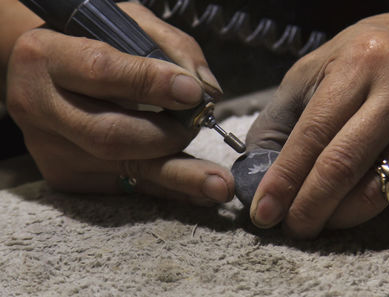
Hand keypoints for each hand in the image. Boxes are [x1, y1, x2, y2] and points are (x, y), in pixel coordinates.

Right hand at [6, 2, 232, 204]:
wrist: (46, 75)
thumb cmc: (93, 43)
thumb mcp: (125, 24)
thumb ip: (169, 46)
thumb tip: (207, 89)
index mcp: (46, 57)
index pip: (101, 72)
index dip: (150, 83)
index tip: (193, 93)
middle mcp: (40, 108)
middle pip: (110, 134)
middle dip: (167, 135)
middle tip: (199, 125)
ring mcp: (52, 149)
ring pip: (124, 167)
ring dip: (179, 177)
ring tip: (220, 186)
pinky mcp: (66, 176)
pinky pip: (127, 185)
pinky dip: (169, 188)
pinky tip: (200, 192)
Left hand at [246, 0, 388, 237]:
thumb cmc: (365, 59)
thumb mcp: (315, 69)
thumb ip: (282, 116)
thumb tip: (259, 170)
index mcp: (360, 64)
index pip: (314, 133)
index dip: (285, 178)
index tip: (265, 210)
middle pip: (344, 166)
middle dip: (309, 206)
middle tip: (290, 226)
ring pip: (377, 190)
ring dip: (338, 215)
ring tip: (316, 219)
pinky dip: (368, 205)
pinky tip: (350, 202)